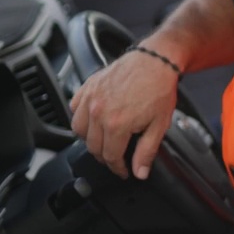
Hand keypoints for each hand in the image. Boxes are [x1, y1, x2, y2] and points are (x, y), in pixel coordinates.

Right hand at [69, 47, 179, 178]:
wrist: (156, 61)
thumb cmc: (159, 89)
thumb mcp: (159, 125)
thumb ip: (147, 152)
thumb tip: (139, 172)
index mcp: (116, 124)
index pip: (109, 157)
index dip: (117, 168)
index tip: (123, 171)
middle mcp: (98, 112)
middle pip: (93, 146)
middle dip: (105, 156)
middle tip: (116, 158)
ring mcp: (90, 98)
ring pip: (78, 130)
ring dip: (89, 139)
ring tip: (104, 140)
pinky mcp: (87, 87)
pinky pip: (74, 109)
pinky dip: (81, 118)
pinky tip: (93, 120)